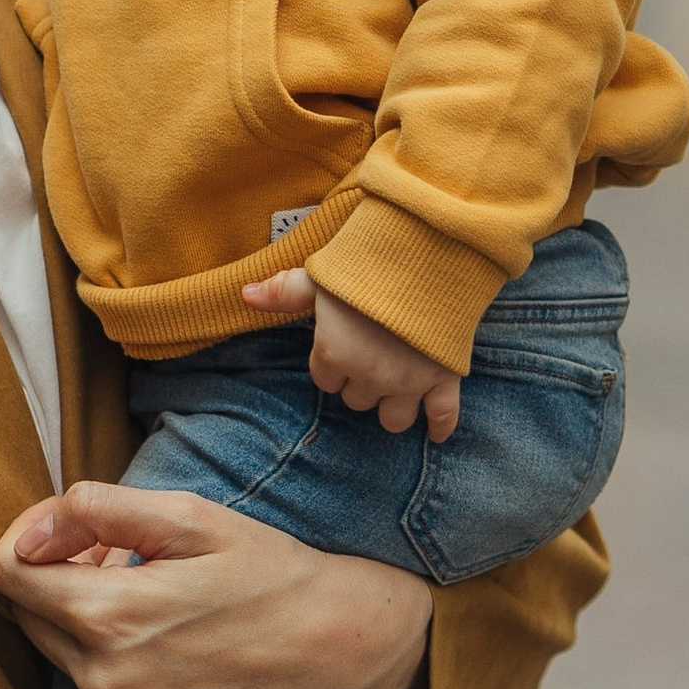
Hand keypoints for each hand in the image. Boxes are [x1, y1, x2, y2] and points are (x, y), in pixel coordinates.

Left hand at [0, 483, 430, 688]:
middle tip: (122, 553)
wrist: (342, 654)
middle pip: (26, 615)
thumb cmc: (270, 573)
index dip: (30, 535)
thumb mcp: (190, 518)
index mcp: (109, 618)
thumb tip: (30, 535)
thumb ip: (94, 512)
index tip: (74, 526)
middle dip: (57, 576)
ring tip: (155, 594)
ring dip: (86, 617)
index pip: (6, 573)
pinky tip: (169, 639)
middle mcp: (103, 682)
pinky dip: (114, 659)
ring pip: (59, 653)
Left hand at [240, 269, 463, 441]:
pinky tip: (436, 432)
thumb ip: (284, 292)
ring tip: (394, 386)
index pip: (325, 380)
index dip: (332, 362)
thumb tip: (245, 294)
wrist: (426, 255)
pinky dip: (440, 425)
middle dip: (361, 382)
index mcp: (336, 353)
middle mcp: (370, 375)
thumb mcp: (320, 275)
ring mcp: (409, 381)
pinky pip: (443, 415)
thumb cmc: (368, 263)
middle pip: (357, 400)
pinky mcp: (443, 378)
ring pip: (393, 418)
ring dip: (392, 405)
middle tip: (370, 355)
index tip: (342, 344)